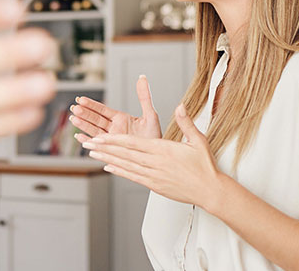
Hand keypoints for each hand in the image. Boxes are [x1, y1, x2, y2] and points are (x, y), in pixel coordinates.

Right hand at [69, 75, 161, 143]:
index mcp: (121, 119)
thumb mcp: (150, 115)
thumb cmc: (155, 137)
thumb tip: (143, 77)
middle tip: (75, 107)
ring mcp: (111, 140)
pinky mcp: (110, 151)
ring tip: (73, 118)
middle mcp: (114, 129)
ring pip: (94, 131)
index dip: (92, 105)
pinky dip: (88, 141)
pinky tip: (79, 136)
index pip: (103, 110)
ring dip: (83, 125)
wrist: (157, 157)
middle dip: (85, 114)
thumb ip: (144, 97)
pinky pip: (97, 145)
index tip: (81, 99)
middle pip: (95, 119)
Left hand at [82, 104, 220, 208]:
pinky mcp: (154, 185)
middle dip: (104, 148)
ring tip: (92, 153)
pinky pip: (132, 177)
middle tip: (87, 143)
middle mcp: (155, 163)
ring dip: (107, 158)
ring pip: (125, 165)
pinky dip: (119, 171)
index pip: (132, 143)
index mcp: (163, 150)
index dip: (114, 140)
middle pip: (124, 154)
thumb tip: (180, 106)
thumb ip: (186, 122)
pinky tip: (108, 167)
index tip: (100, 136)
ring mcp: (153, 175)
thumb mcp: (198, 140)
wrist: (210, 191)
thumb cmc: (204, 166)